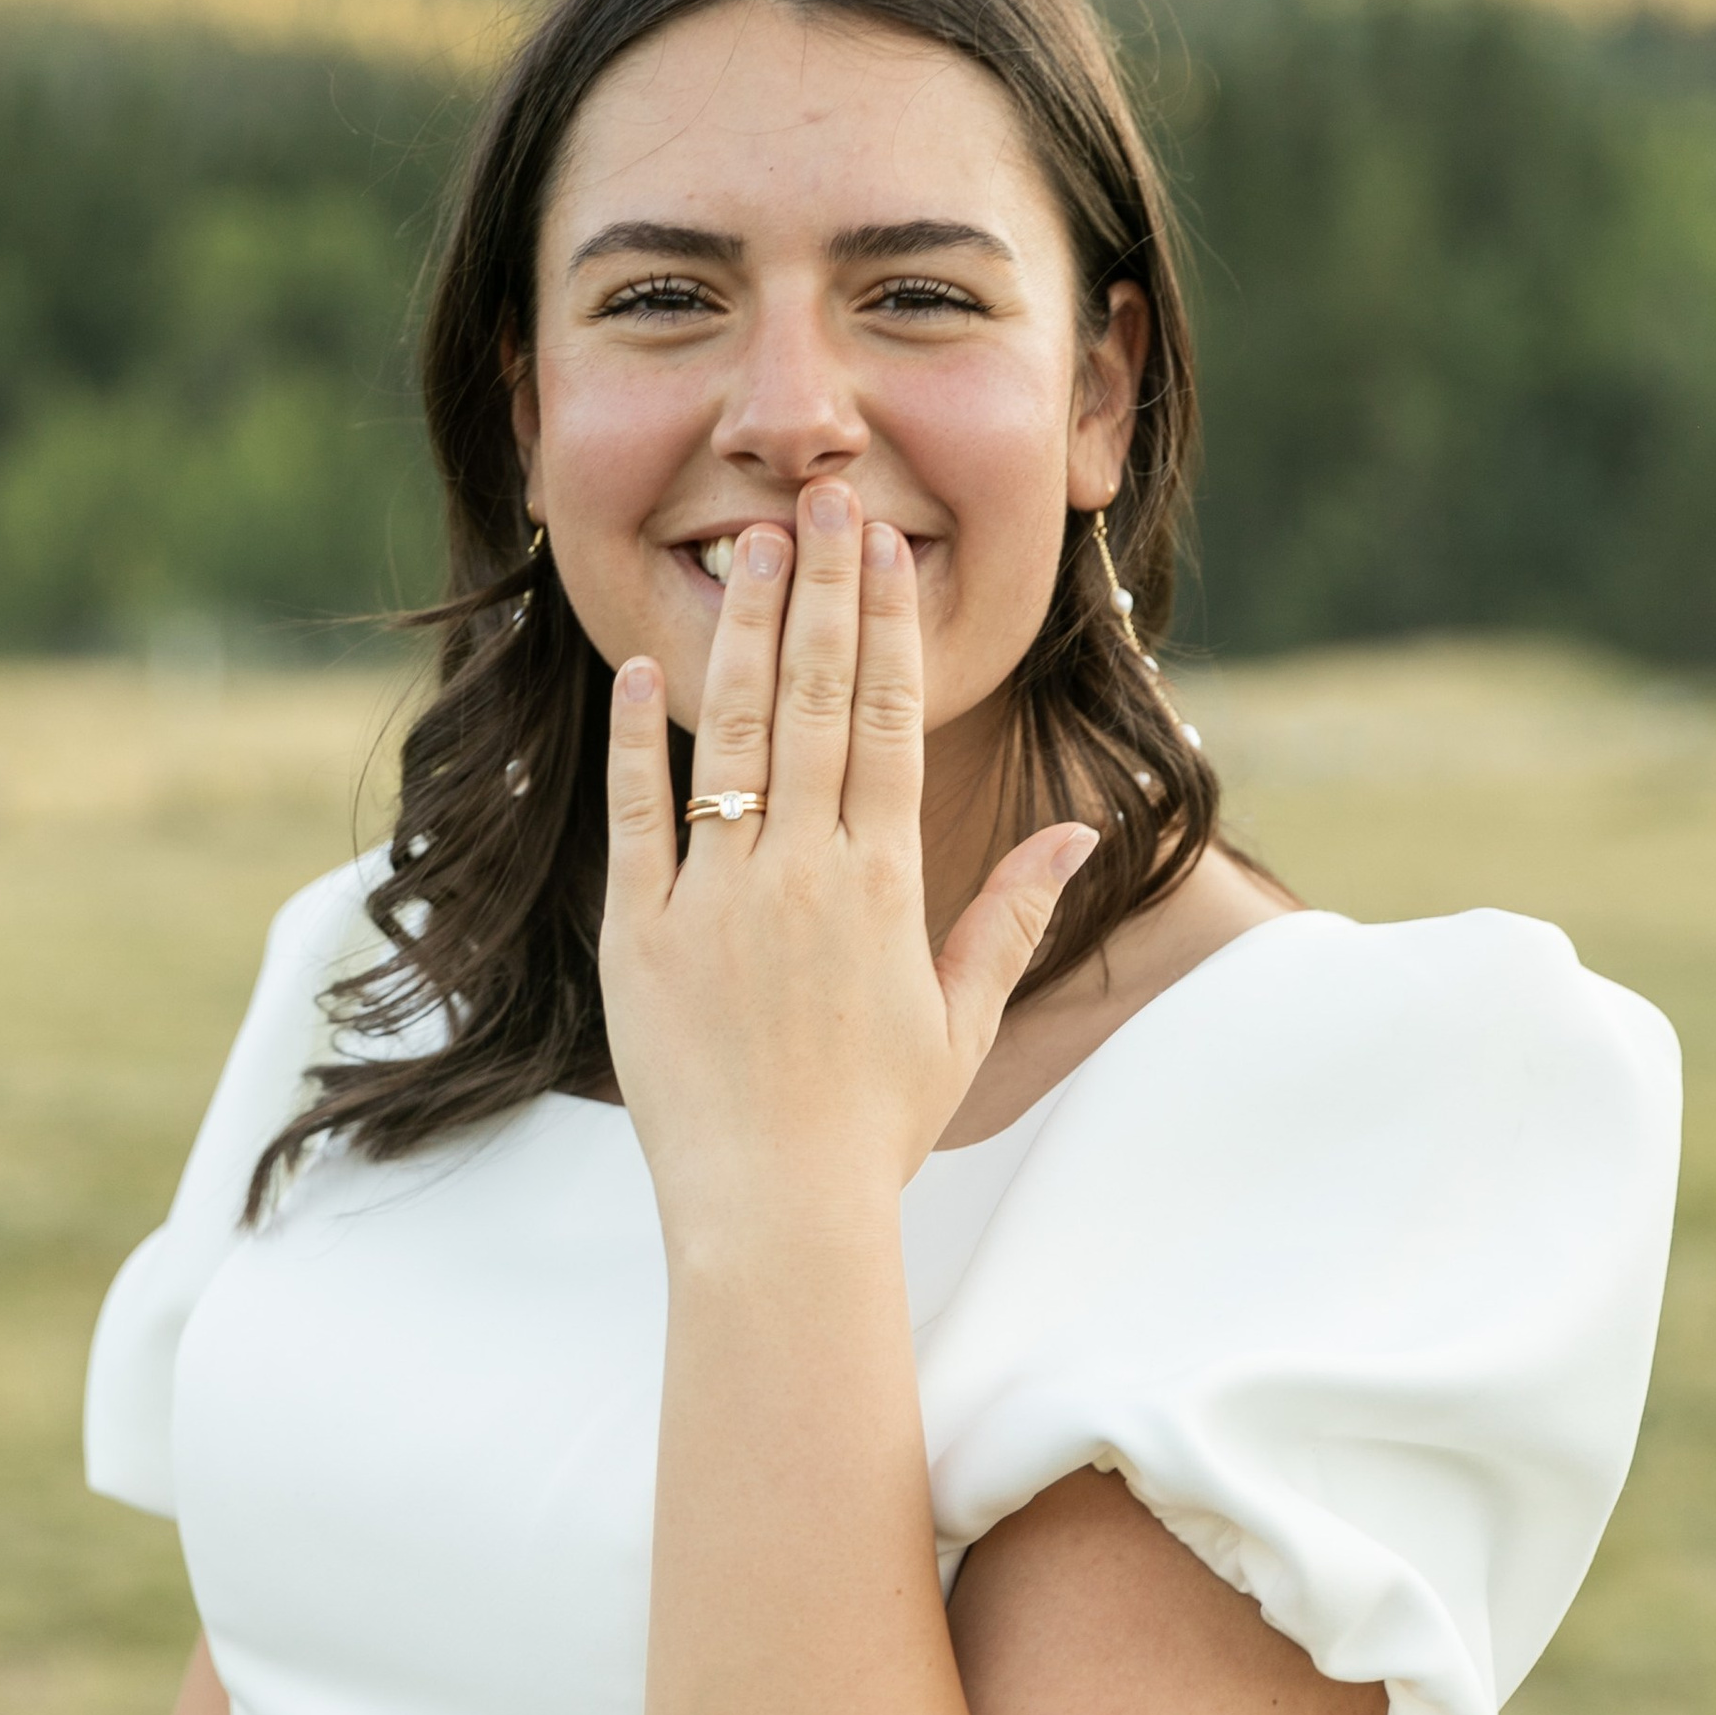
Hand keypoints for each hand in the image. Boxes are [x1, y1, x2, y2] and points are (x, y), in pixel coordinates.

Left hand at [599, 478, 1097, 1223]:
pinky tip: (645, 669)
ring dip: (744, 634)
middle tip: (824, 501)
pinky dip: (640, 743)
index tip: (885, 549)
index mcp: (884, 886)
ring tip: (747, 544)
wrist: (775, 1213)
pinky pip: (639, 820)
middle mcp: (805, 875)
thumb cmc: (871, 1127)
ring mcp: (720, 901)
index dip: (886, 626)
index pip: (890, 722)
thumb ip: (1010, 916)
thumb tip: (1077, 831)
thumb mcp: (960, 1022)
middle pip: (818, 702)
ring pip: (734, 738)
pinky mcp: (644, 936)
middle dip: (822, 592)